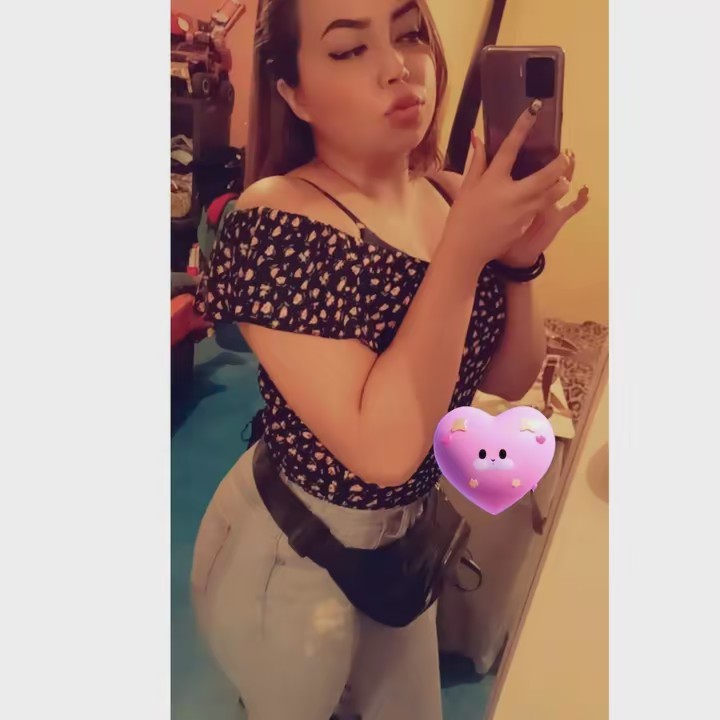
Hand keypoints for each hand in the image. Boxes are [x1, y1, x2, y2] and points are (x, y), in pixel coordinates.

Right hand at [444, 100, 571, 270]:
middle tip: (565, 157)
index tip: (533, 110)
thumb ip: (477, 161)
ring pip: (553, 194)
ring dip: (560, 184)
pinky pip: (541, 208)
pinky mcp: (526, 223)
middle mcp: (513, 193)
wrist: (466, 249)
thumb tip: (477, 136)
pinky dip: (546, 201)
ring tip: (561, 180)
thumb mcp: (467, 187)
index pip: (510, 148)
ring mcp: (523, 210)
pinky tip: (544, 199)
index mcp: (494, 180)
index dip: (522, 127)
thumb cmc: (462, 216)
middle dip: (561, 164)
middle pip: (548, 175)